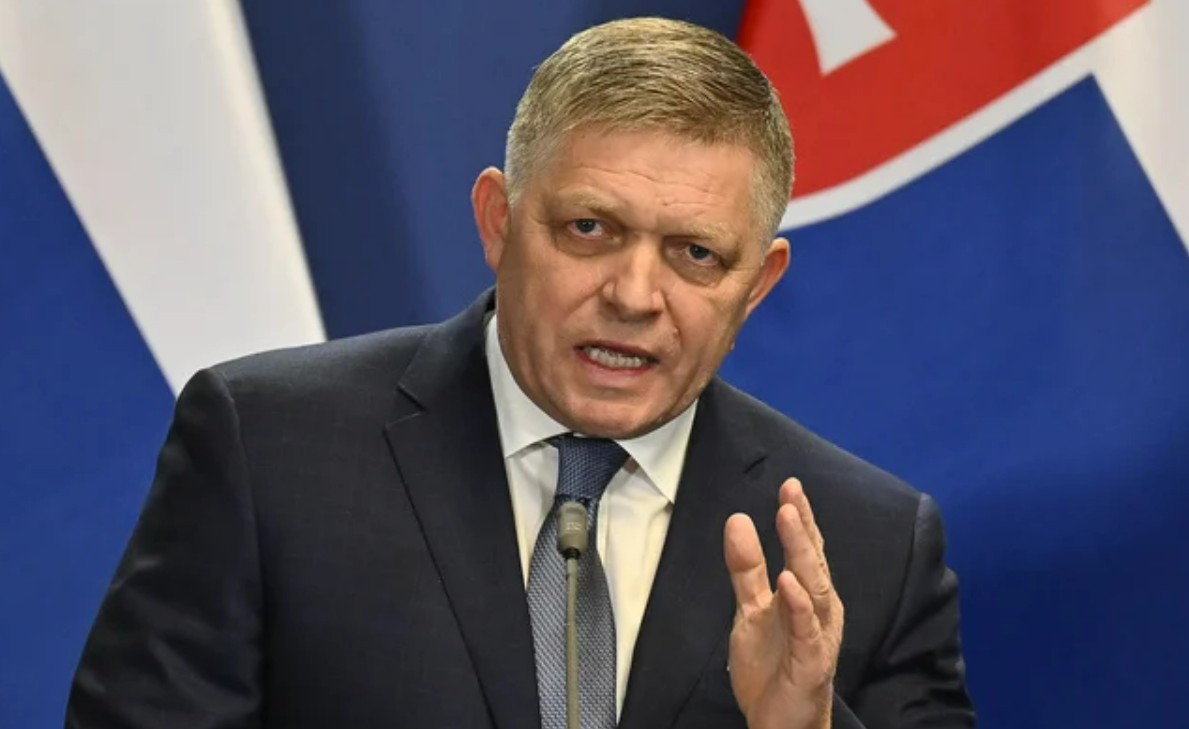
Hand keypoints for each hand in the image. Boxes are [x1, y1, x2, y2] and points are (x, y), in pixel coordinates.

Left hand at [724, 478, 843, 728]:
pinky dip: (800, 605)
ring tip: (789, 521)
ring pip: (815, 589)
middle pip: (812, 563)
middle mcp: (819, 610)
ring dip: (802, 554)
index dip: (799, 518)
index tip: (789, 486)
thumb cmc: (771, 665)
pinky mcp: (812, 662)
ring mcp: (818, 636)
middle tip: (790, 494)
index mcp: (806, 595)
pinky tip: (788, 582)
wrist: (777, 721)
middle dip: (801, 527)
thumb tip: (739, 519)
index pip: (805, 550)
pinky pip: (807, 630)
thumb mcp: (750, 609)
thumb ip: (746, 569)